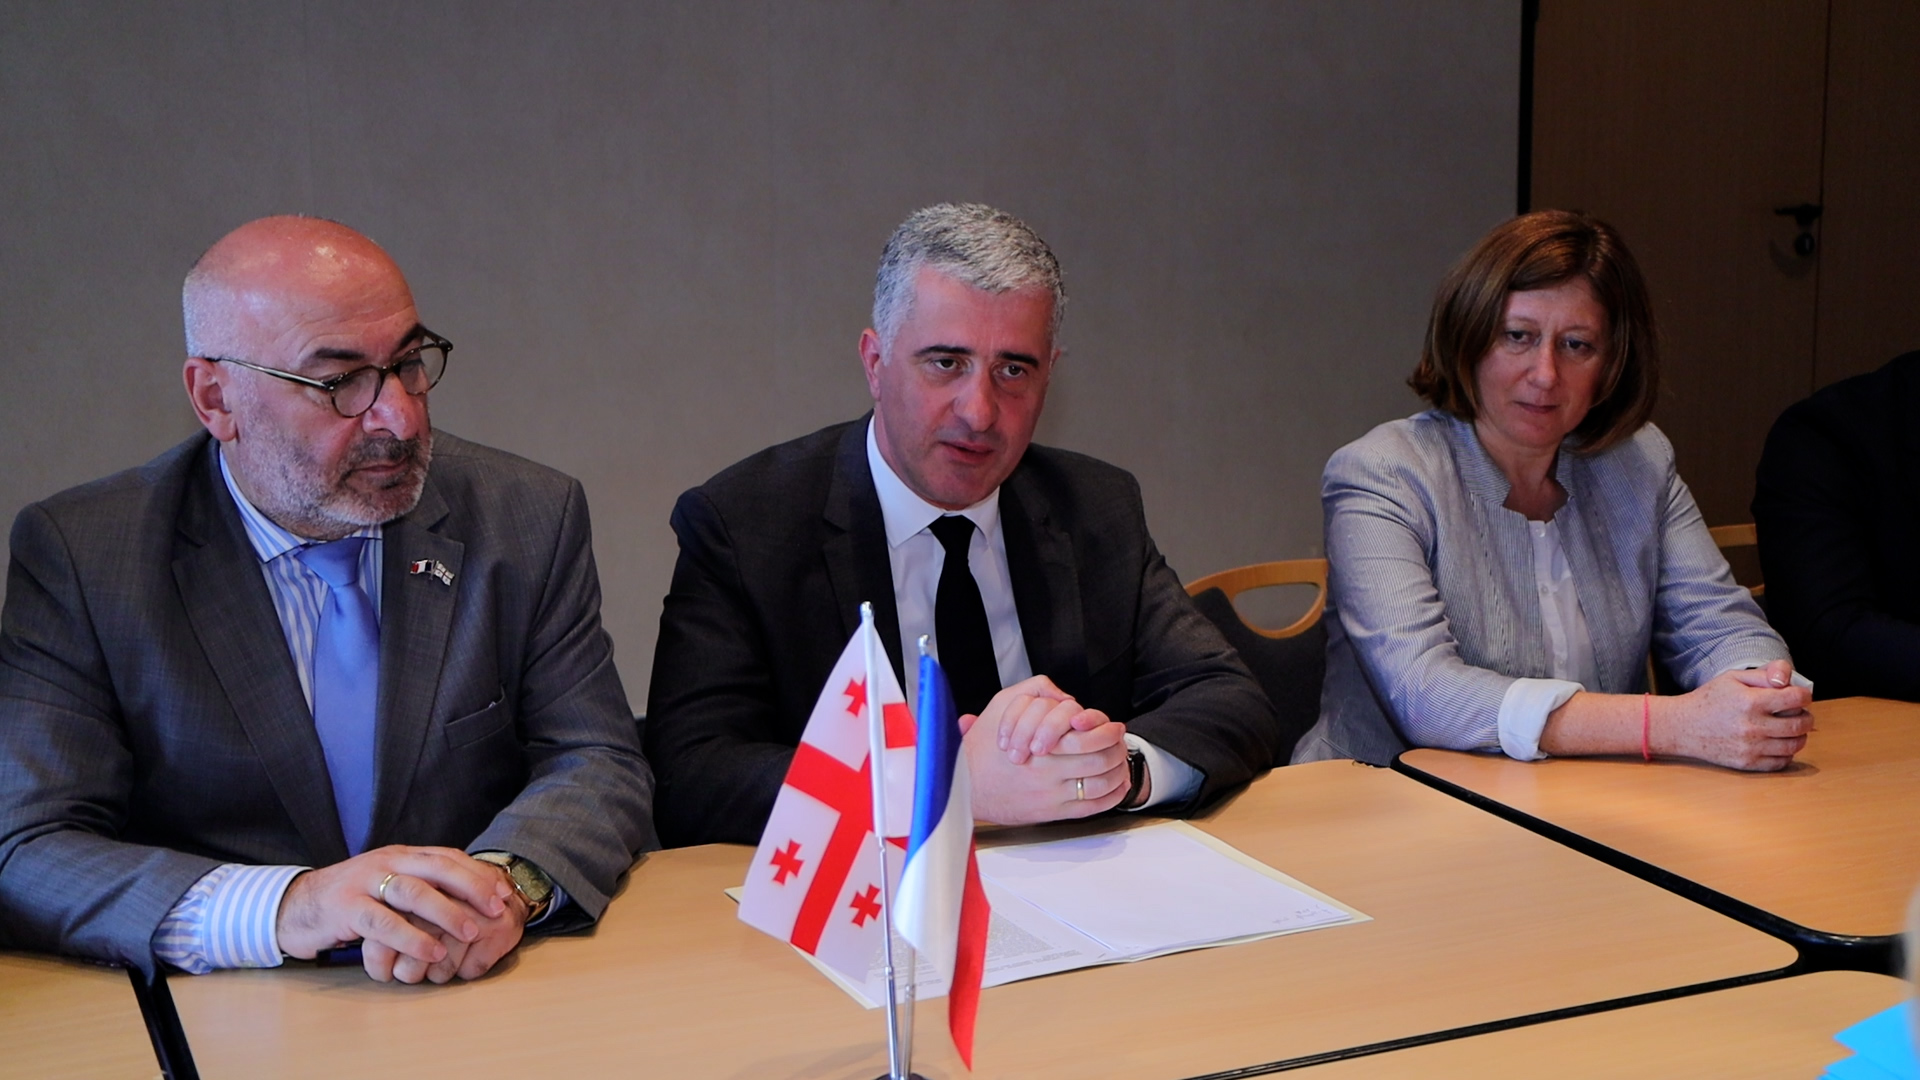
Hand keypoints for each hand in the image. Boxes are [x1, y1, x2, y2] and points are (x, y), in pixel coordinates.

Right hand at [275, 846, 513, 982]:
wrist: (295, 907)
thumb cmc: (352, 901)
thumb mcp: (389, 886)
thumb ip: (421, 886)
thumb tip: (471, 898)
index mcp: (401, 854)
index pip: (447, 857)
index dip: (478, 874)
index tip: (504, 894)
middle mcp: (385, 862)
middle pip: (437, 868)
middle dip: (472, 888)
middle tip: (497, 910)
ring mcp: (364, 882)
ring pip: (413, 892)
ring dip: (446, 912)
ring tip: (471, 933)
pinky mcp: (345, 908)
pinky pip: (383, 922)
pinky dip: (410, 937)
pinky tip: (431, 952)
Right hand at [960, 682, 1129, 823]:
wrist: (964, 785)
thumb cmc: (982, 749)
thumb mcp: (1001, 704)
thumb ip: (1033, 691)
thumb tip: (1063, 696)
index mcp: (1040, 742)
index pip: (1087, 735)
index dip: (1106, 729)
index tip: (1113, 726)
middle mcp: (1048, 769)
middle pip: (1099, 758)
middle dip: (1117, 748)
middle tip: (1121, 742)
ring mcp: (1052, 793)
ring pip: (1100, 782)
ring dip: (1117, 771)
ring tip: (1121, 762)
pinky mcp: (1052, 812)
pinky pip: (1092, 806)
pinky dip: (1110, 796)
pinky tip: (1116, 786)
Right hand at [1661, 668, 1813, 770]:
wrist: (1683, 727)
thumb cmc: (1709, 700)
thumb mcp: (1733, 678)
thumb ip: (1764, 674)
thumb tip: (1789, 679)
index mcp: (1750, 702)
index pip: (1795, 699)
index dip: (1804, 695)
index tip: (1802, 695)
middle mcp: (1752, 727)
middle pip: (1800, 724)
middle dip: (1807, 716)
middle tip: (1800, 713)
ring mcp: (1750, 748)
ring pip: (1794, 745)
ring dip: (1800, 735)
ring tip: (1791, 728)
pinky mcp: (1747, 763)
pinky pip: (1781, 762)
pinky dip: (1787, 752)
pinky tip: (1779, 742)